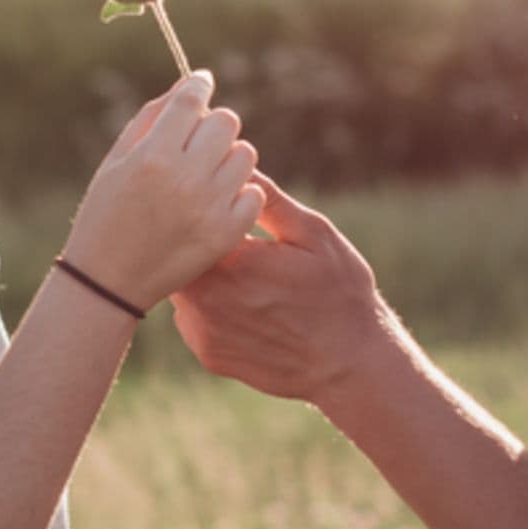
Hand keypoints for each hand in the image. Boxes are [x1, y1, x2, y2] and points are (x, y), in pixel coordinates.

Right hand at [63, 70, 262, 309]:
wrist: (109, 282)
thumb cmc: (106, 214)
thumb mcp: (116, 161)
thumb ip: (151, 118)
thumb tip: (187, 84)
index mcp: (153, 157)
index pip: (191, 101)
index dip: (198, 84)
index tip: (201, 82)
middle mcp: (185, 179)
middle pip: (226, 122)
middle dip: (213, 123)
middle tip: (198, 138)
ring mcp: (209, 208)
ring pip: (245, 154)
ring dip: (228, 155)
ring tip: (206, 172)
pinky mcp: (226, 233)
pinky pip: (254, 192)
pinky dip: (239, 191)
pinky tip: (216, 199)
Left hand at [172, 174, 402, 404]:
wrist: (350, 364)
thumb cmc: (340, 292)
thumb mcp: (313, 234)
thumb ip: (269, 200)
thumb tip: (240, 164)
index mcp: (230, 261)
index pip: (188, 218)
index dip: (198, 205)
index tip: (210, 197)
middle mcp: (206, 299)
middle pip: (176, 254)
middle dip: (193, 238)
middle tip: (227, 235)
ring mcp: (202, 331)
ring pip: (182, 287)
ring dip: (200, 274)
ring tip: (237, 269)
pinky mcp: (208, 354)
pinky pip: (192, 319)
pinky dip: (207, 307)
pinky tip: (240, 303)